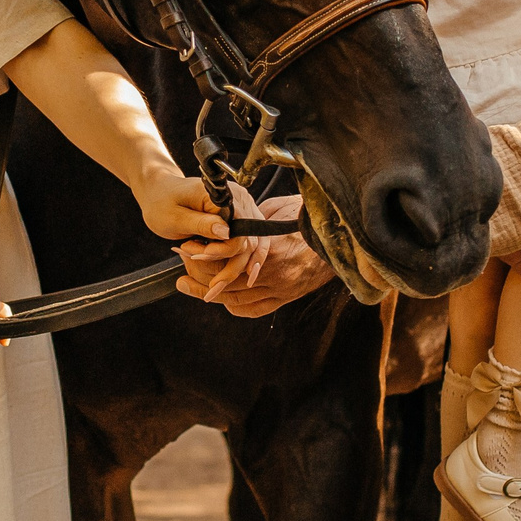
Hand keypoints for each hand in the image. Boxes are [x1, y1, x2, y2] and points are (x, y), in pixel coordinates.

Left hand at [170, 180, 265, 290]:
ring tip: (212, 283)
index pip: (239, 229)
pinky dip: (237, 263)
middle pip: (249, 240)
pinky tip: (227, 278)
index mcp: (226, 196)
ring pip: (251, 247)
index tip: (199, 258)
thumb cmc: (162, 203)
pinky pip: (247, 245)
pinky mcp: (240, 221)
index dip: (223, 249)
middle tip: (206, 278)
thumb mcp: (175, 216)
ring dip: (232, 266)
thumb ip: (202, 224)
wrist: (159, 194)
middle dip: (228, 264)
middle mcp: (241, 201)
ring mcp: (243, 211)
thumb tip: (226, 233)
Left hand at [174, 194, 336, 317]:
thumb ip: (250, 222)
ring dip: (210, 294)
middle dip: (199, 278)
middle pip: (225, 283)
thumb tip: (227, 226)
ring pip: (236, 299)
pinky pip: (255, 309)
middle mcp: (273, 273)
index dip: (201, 257)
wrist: (340, 236)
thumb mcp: (275, 211)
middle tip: (181, 273)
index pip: (224, 260)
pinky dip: (235, 306)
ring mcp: (281, 289)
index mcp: (267, 249)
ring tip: (189, 286)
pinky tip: (221, 299)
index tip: (186, 250)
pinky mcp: (287, 297)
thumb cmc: (307, 217)